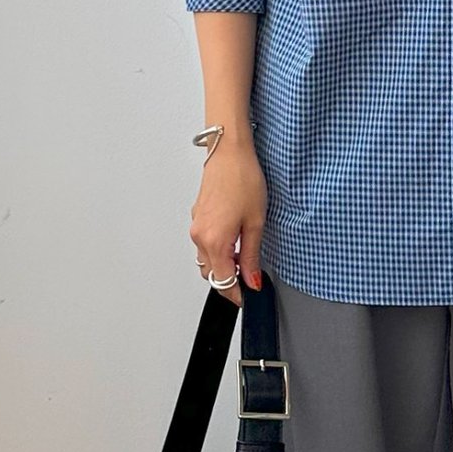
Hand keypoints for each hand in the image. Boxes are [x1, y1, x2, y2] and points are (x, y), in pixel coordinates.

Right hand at [190, 134, 266, 306]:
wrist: (229, 154)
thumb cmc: (243, 180)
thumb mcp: (256, 223)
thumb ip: (251, 256)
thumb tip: (251, 280)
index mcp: (214, 241)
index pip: (222, 281)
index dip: (235, 293)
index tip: (247, 297)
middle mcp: (200, 236)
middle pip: (211, 273)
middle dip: (229, 279)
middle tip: (250, 275)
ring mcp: (196, 226)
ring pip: (206, 259)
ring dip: (222, 263)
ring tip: (244, 254)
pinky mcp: (197, 217)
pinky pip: (204, 243)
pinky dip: (217, 249)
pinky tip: (234, 237)